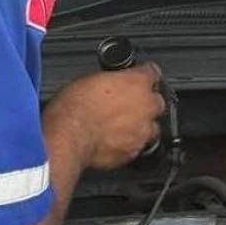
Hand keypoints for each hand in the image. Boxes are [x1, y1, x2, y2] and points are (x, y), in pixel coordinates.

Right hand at [42, 64, 165, 170]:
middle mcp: (146, 106)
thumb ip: (109, 82)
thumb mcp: (89, 80)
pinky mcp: (134, 152)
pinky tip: (112, 141)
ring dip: (139, 126)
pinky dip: (128, 144)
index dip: (143, 75)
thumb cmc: (73, 107)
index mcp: (137, 82)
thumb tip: (109, 84)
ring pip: (151, 127)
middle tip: (126, 105)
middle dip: (145, 103)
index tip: (138, 78)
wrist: (68, 137)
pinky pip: (137, 146)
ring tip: (119, 126)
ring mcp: (143, 131)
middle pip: (157, 102)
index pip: (152, 72)